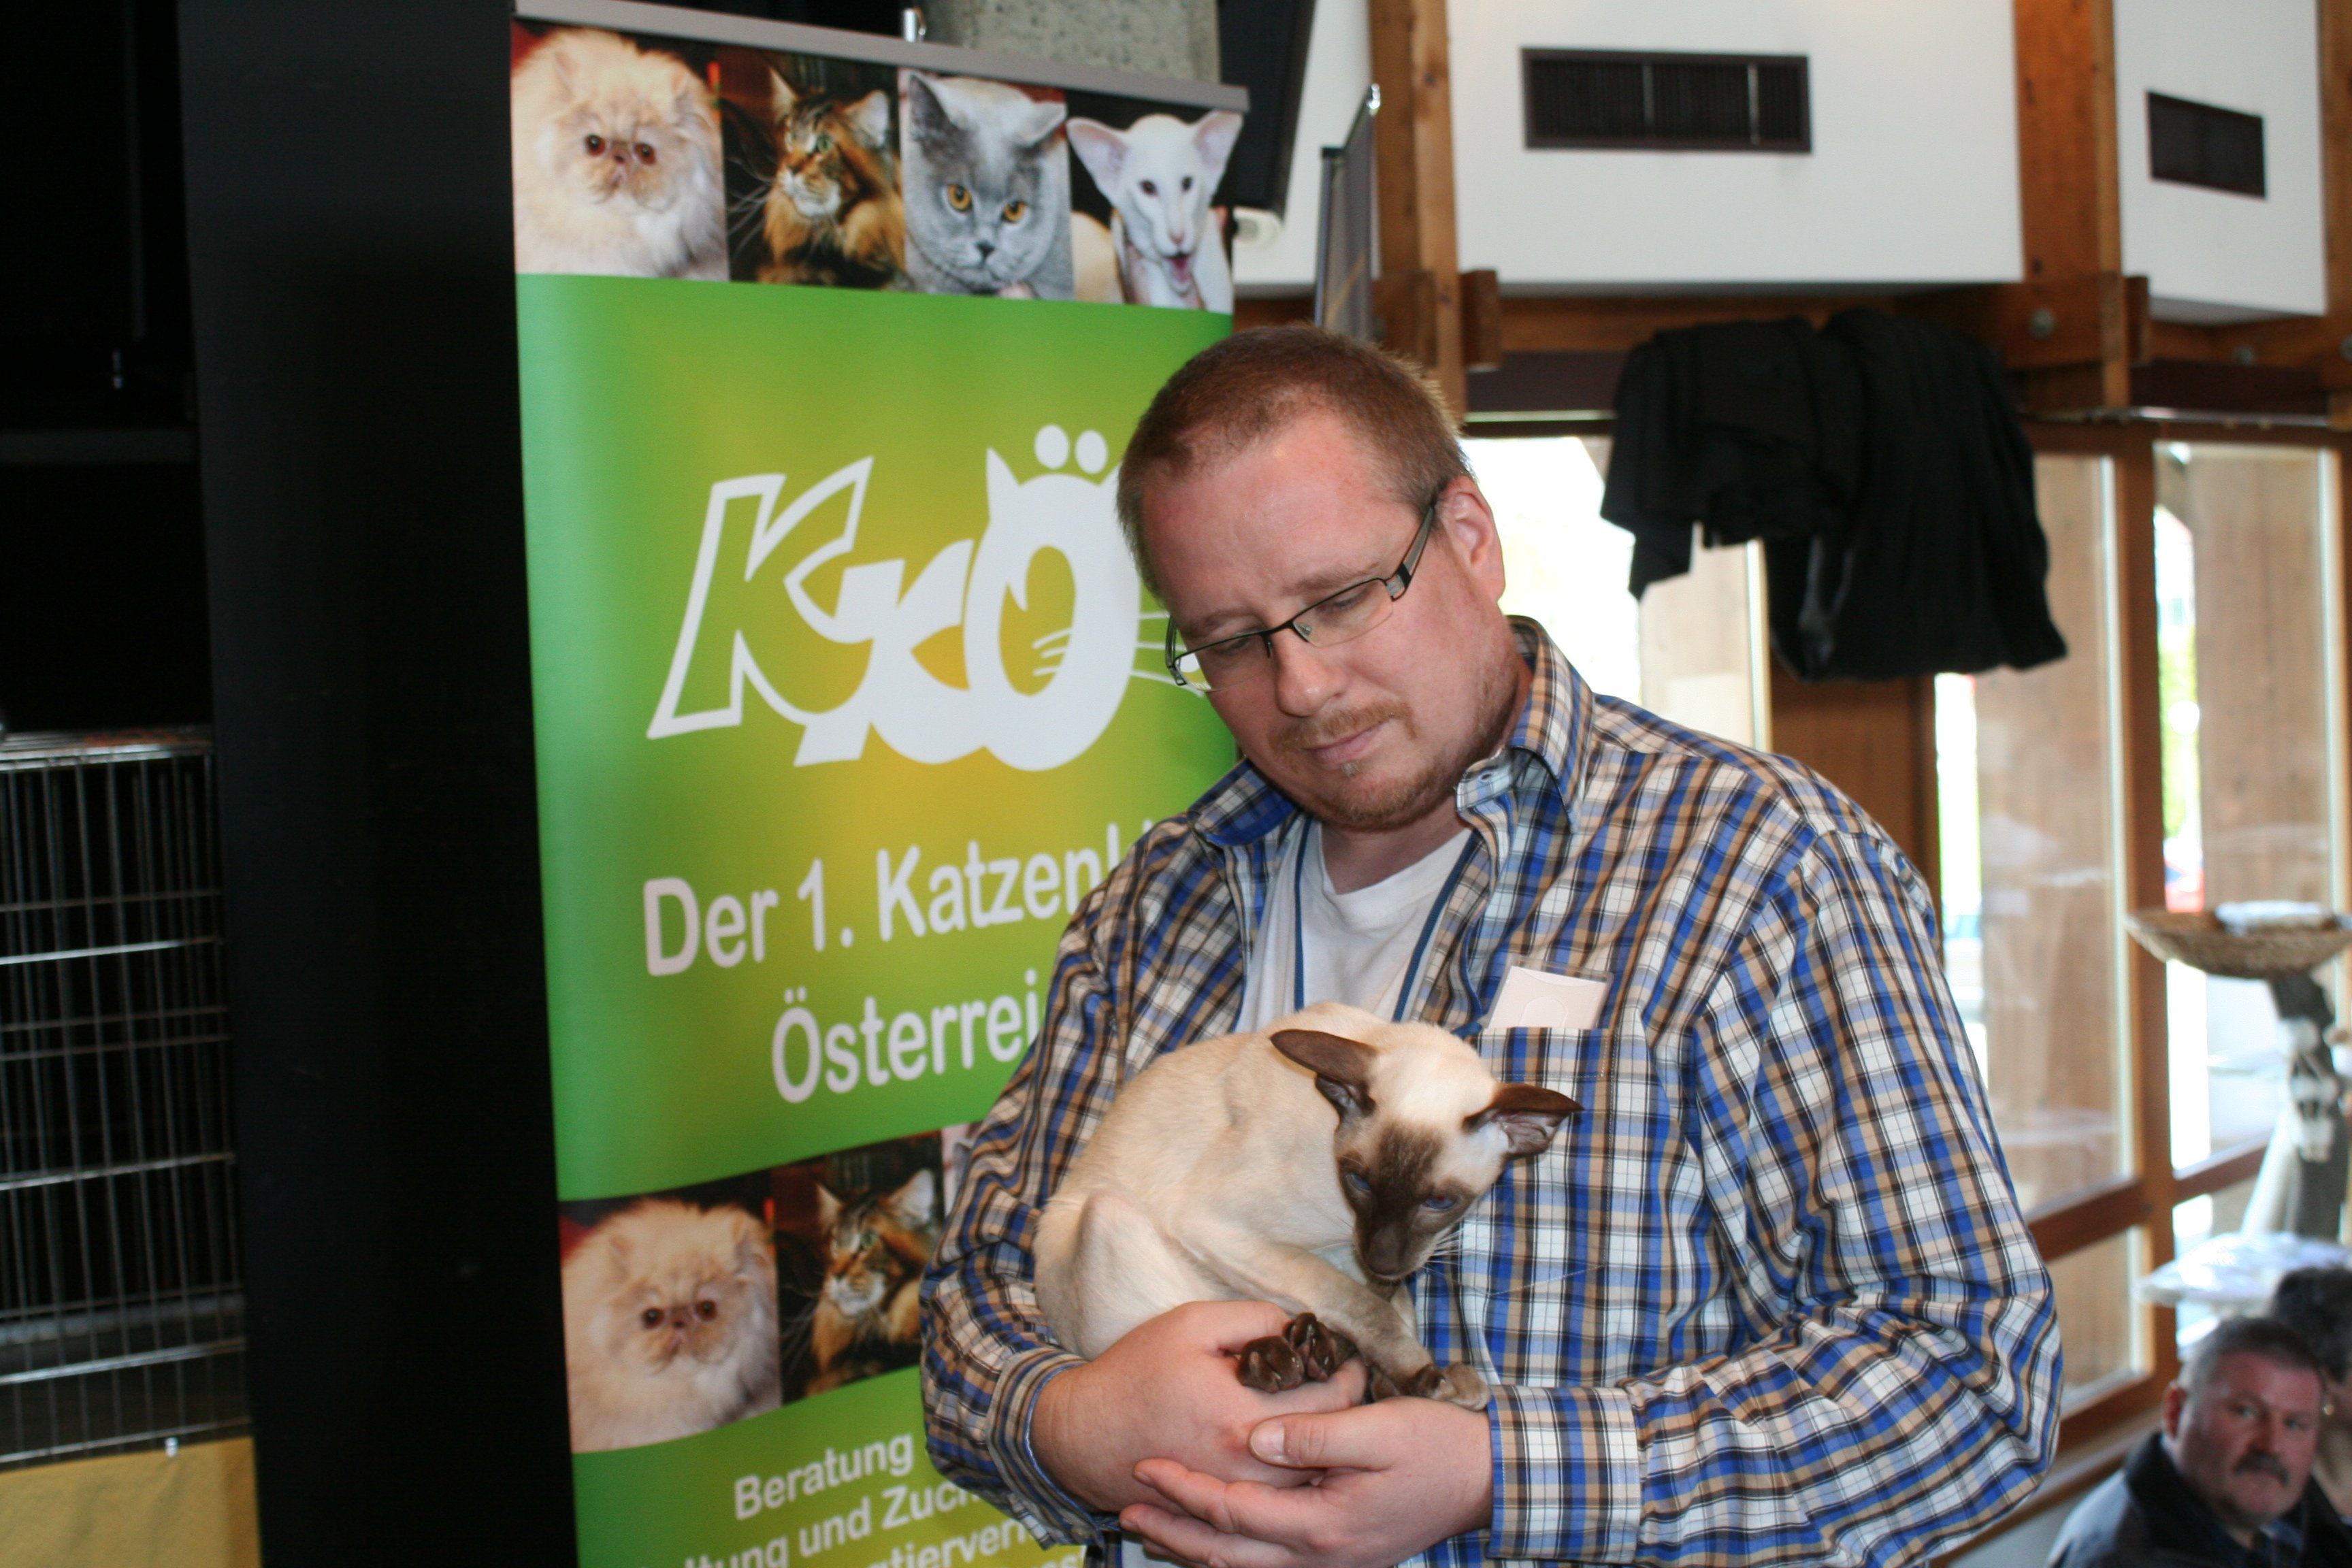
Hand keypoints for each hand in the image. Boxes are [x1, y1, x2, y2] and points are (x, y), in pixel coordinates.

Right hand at [1032, 1301, 1366, 1513]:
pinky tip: (1298, 1447)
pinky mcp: (1226, 1510)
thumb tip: (1298, 1328)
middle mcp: (1248, 1468)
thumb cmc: (1137, 1372)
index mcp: (1244, 1417)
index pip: (1329, 1402)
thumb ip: (1254, 1318)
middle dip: (1346, 1413)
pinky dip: (1298, 1474)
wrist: (1085, 1433)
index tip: (1352, 1359)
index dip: (1350, 1376)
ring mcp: (1238, 1496)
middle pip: (1329, 1448)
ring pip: (1311, 1480)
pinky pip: (1282, 1498)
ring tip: (1328, 1413)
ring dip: (1327, 1448)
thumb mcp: (1192, 1323)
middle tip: (1349, 1383)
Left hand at [1120, 1396, 1491, 1567]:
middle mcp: (1320, 1554)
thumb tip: (1255, 1440)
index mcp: (1322, 1523)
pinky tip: (1211, 1539)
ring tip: (1153, 1526)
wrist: (1486, 1479)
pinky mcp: (1338, 1555)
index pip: (1233, 1510)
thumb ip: (1314, 1433)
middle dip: (1174, 1528)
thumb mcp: (1379, 1429)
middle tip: (1126, 1505)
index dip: (1185, 1488)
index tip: (1144, 1463)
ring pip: (1244, 1566)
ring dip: (1195, 1546)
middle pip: (1227, 1550)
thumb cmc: (1436, 1447)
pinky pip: (1268, 1564)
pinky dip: (1231, 1553)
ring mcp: (1329, 1561)